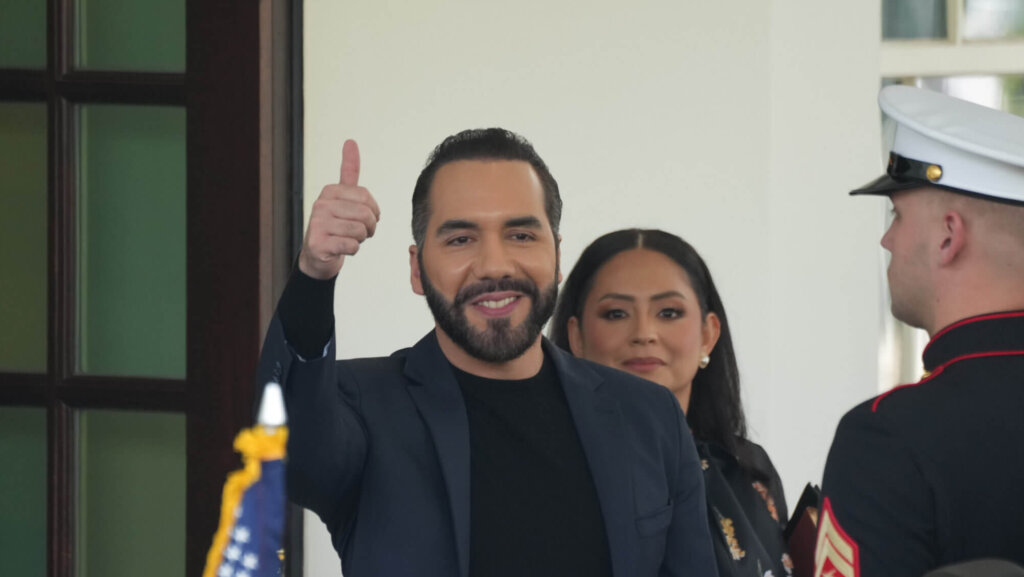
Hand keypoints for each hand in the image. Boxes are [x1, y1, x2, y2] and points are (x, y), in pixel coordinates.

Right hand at [298, 140, 380, 279]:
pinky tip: (342, 248)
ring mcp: (317, 224)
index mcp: (329, 191)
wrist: (318, 255)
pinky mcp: (318, 244)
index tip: (364, 217)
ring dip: (360, 239)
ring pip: (360, 231)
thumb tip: (350, 140)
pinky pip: (352, 246)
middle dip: (369, 227)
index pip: (366, 196)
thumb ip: (349, 171)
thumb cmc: (336, 225)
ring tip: (348, 239)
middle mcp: (320, 204)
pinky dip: (353, 250)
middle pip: (365, 214)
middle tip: (360, 232)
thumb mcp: (343, 197)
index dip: (373, 211)